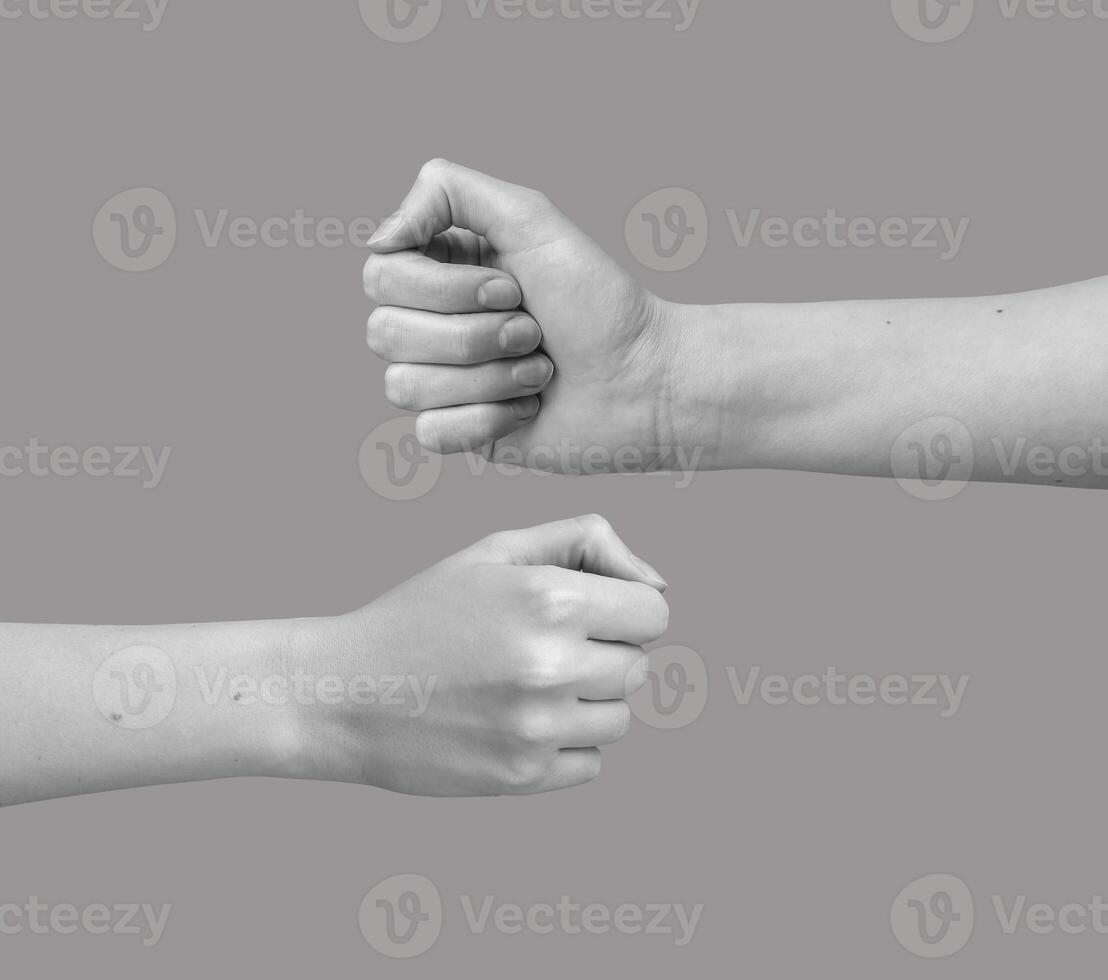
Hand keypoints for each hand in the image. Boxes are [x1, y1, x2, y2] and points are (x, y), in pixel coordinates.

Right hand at [301, 516, 668, 796]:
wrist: (345, 692)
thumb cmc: (426, 612)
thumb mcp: (496, 552)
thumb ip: (586, 542)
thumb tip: (660, 584)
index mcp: (550, 598)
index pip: (654, 613)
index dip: (625, 610)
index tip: (587, 614)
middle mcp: (551, 664)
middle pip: (639, 667)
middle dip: (603, 655)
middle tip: (542, 648)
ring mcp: (538, 726)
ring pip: (621, 718)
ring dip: (587, 703)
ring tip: (525, 686)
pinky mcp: (523, 776)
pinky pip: (592, 762)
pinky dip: (567, 746)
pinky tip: (516, 723)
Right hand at [363, 160, 676, 471]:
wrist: (645, 380)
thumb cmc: (599, 301)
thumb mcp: (530, 218)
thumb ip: (447, 192)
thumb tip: (377, 239)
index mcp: (442, 270)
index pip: (381, 276)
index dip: (442, 288)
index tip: (511, 287)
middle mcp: (433, 324)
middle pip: (385, 332)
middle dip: (474, 334)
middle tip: (534, 330)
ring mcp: (443, 382)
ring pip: (405, 386)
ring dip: (489, 376)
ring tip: (540, 371)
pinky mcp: (461, 432)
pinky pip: (430, 433)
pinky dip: (488, 420)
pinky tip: (528, 408)